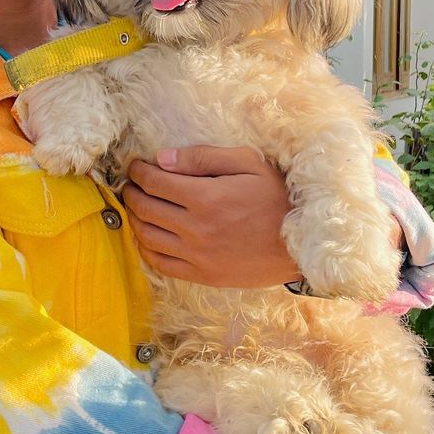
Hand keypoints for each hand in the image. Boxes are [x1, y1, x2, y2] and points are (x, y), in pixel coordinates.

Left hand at [121, 145, 298, 287]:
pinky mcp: (202, 275)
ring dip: (134, 219)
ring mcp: (197, 256)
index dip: (138, 171)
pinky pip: (160, 263)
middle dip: (132, 192)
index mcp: (206, 198)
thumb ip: (203, 157)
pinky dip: (145, 248)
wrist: (302, 244)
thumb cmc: (277, 197)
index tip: (135, 166)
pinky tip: (146, 236)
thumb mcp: (248, 163)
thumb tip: (163, 158)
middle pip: (145, 208)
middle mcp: (196, 229)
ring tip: (137, 206)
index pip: (154, 182)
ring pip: (146, 237)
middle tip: (132, 184)